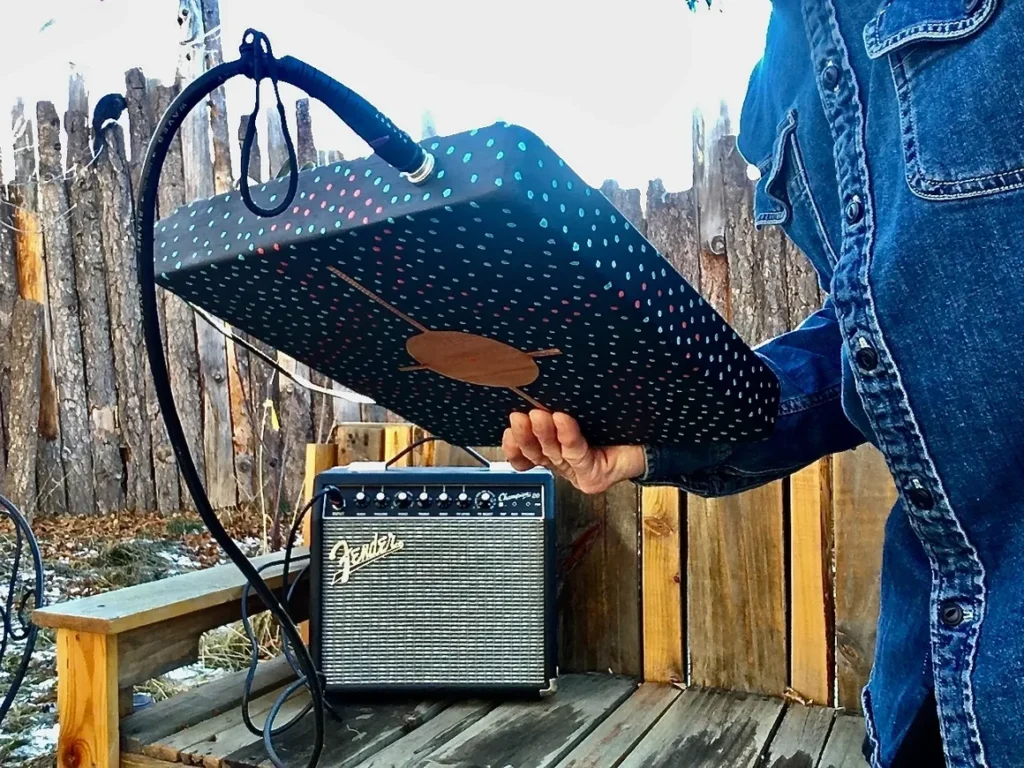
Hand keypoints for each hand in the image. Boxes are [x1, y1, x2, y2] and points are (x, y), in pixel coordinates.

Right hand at [502, 410, 645, 493]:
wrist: (655, 439)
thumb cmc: (619, 422)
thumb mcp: (580, 412)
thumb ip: (557, 408)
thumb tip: (534, 384)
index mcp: (556, 451)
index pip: (525, 456)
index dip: (513, 446)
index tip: (507, 428)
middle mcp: (565, 464)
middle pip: (535, 455)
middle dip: (524, 436)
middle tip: (518, 417)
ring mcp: (578, 474)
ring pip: (553, 455)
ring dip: (543, 434)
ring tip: (538, 415)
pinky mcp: (593, 478)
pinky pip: (576, 454)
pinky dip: (568, 435)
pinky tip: (563, 420)